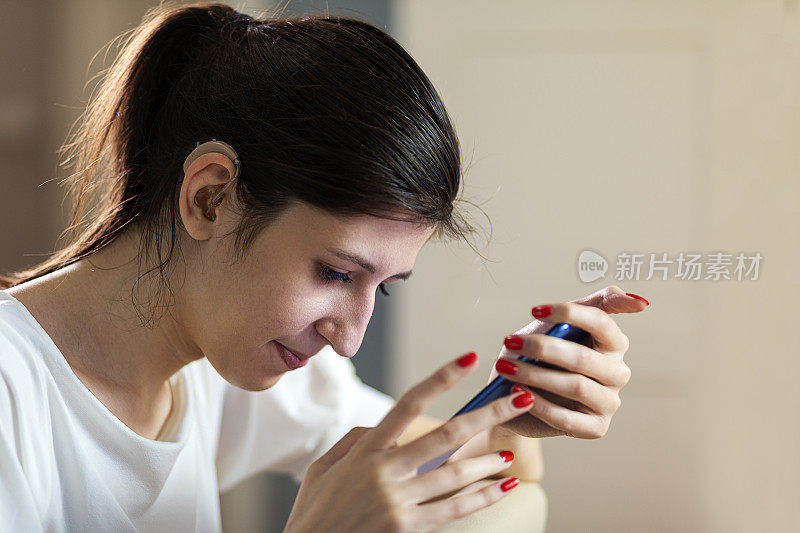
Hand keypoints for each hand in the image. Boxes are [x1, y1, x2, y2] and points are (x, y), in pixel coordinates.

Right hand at [284, 352, 533, 532]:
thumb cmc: (314, 511)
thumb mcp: (322, 467)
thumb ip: (354, 439)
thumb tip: (383, 424)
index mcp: (365, 450)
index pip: (408, 403)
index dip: (441, 378)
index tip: (469, 358)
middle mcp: (385, 472)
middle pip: (446, 435)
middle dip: (487, 415)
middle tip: (519, 398)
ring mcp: (399, 502)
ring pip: (456, 474)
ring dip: (488, 460)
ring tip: (511, 450)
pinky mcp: (408, 528)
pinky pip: (454, 509)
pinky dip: (482, 497)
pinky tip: (503, 487)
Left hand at [490, 285, 646, 438]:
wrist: (515, 397)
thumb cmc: (540, 356)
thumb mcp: (559, 324)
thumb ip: (593, 304)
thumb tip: (642, 302)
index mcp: (614, 344)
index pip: (601, 322)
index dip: (568, 313)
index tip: (535, 310)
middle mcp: (617, 373)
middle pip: (583, 357)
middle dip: (542, 348)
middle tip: (510, 342)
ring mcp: (609, 402)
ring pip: (576, 387)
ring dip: (535, 375)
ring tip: (507, 367)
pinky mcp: (596, 428)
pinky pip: (567, 418)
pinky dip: (538, 404)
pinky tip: (517, 392)